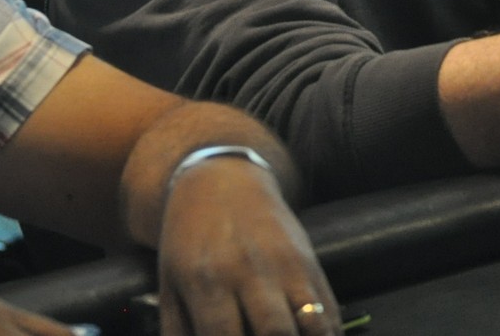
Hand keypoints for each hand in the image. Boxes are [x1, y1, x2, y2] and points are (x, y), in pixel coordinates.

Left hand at [158, 157, 338, 335]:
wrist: (221, 180)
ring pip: (312, 320)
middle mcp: (249, 272)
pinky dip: (329, 332)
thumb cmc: (189, 239)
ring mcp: (284, 264)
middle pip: (276, 332)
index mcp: (206, 282)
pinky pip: (329, 306)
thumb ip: (178, 331)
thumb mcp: (170, 284)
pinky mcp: (308, 259)